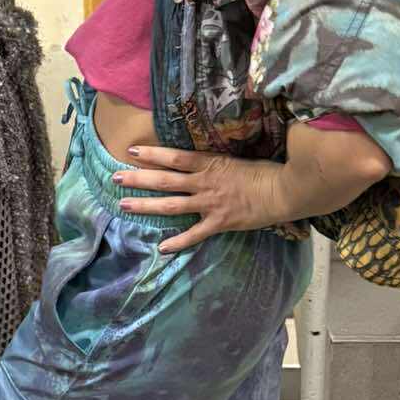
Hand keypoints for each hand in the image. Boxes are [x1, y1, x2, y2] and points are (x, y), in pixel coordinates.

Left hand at [112, 145, 286, 253]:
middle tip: (116, 178)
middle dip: (138, 179)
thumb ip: (214, 162)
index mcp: (209, 164)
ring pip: (171, 205)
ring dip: (146, 206)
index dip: (152, 154)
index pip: (174, 157)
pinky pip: (194, 234)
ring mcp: (210, 204)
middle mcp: (204, 183)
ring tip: (124, 205)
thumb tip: (198, 160)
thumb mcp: (236, 159)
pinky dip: (178, 242)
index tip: (131, 151)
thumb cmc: (265, 171)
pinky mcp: (220, 222)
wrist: (284, 190)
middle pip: (164, 180)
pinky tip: (162, 247)